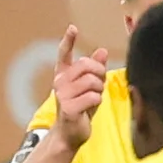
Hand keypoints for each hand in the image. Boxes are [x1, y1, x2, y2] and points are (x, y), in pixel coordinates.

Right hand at [48, 25, 110, 150]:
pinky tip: (89, 108)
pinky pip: (92, 96)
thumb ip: (96, 70)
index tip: (73, 28)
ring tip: (94, 98)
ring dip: (99, 90)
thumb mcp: (91, 87)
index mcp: (63, 75)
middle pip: (87, 65)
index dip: (68, 40)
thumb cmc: (81, 109)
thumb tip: (102, 51)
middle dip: (99, 74)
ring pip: (92, 81)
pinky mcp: (67, 107)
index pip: (63, 54)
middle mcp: (59, 82)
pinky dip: (96, 102)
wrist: (70, 134)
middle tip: (99, 85)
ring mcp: (62, 94)